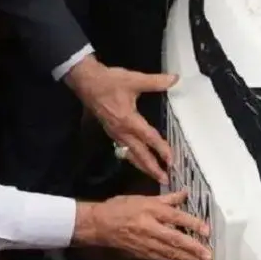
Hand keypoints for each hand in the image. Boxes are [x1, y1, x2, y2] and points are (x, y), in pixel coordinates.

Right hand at [64, 55, 175, 182]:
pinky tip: (136, 159)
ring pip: (130, 154)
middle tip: (165, 180)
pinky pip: (123, 148)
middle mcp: (122, 131)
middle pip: (139, 154)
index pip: (149, 138)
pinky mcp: (110, 131)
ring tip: (153, 175)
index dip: (161, 150)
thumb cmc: (109, 81)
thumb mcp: (134, 79)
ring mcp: (115, 132)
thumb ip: (155, 81)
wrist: (85, 81)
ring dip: (143, 165)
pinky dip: (132, 157)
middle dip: (152, 168)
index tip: (172, 161)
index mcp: (129, 120)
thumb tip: (175, 79)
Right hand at [73, 191, 212, 259]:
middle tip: (209, 257)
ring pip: (171, 253)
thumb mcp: (143, 198)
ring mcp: (147, 244)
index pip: (175, 217)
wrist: (100, 225)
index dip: (192, 223)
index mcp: (150, 211)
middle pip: (175, 240)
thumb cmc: (121, 208)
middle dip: (194, 250)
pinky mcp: (144, 254)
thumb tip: (185, 194)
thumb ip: (166, 199)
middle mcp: (150, 229)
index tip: (207, 230)